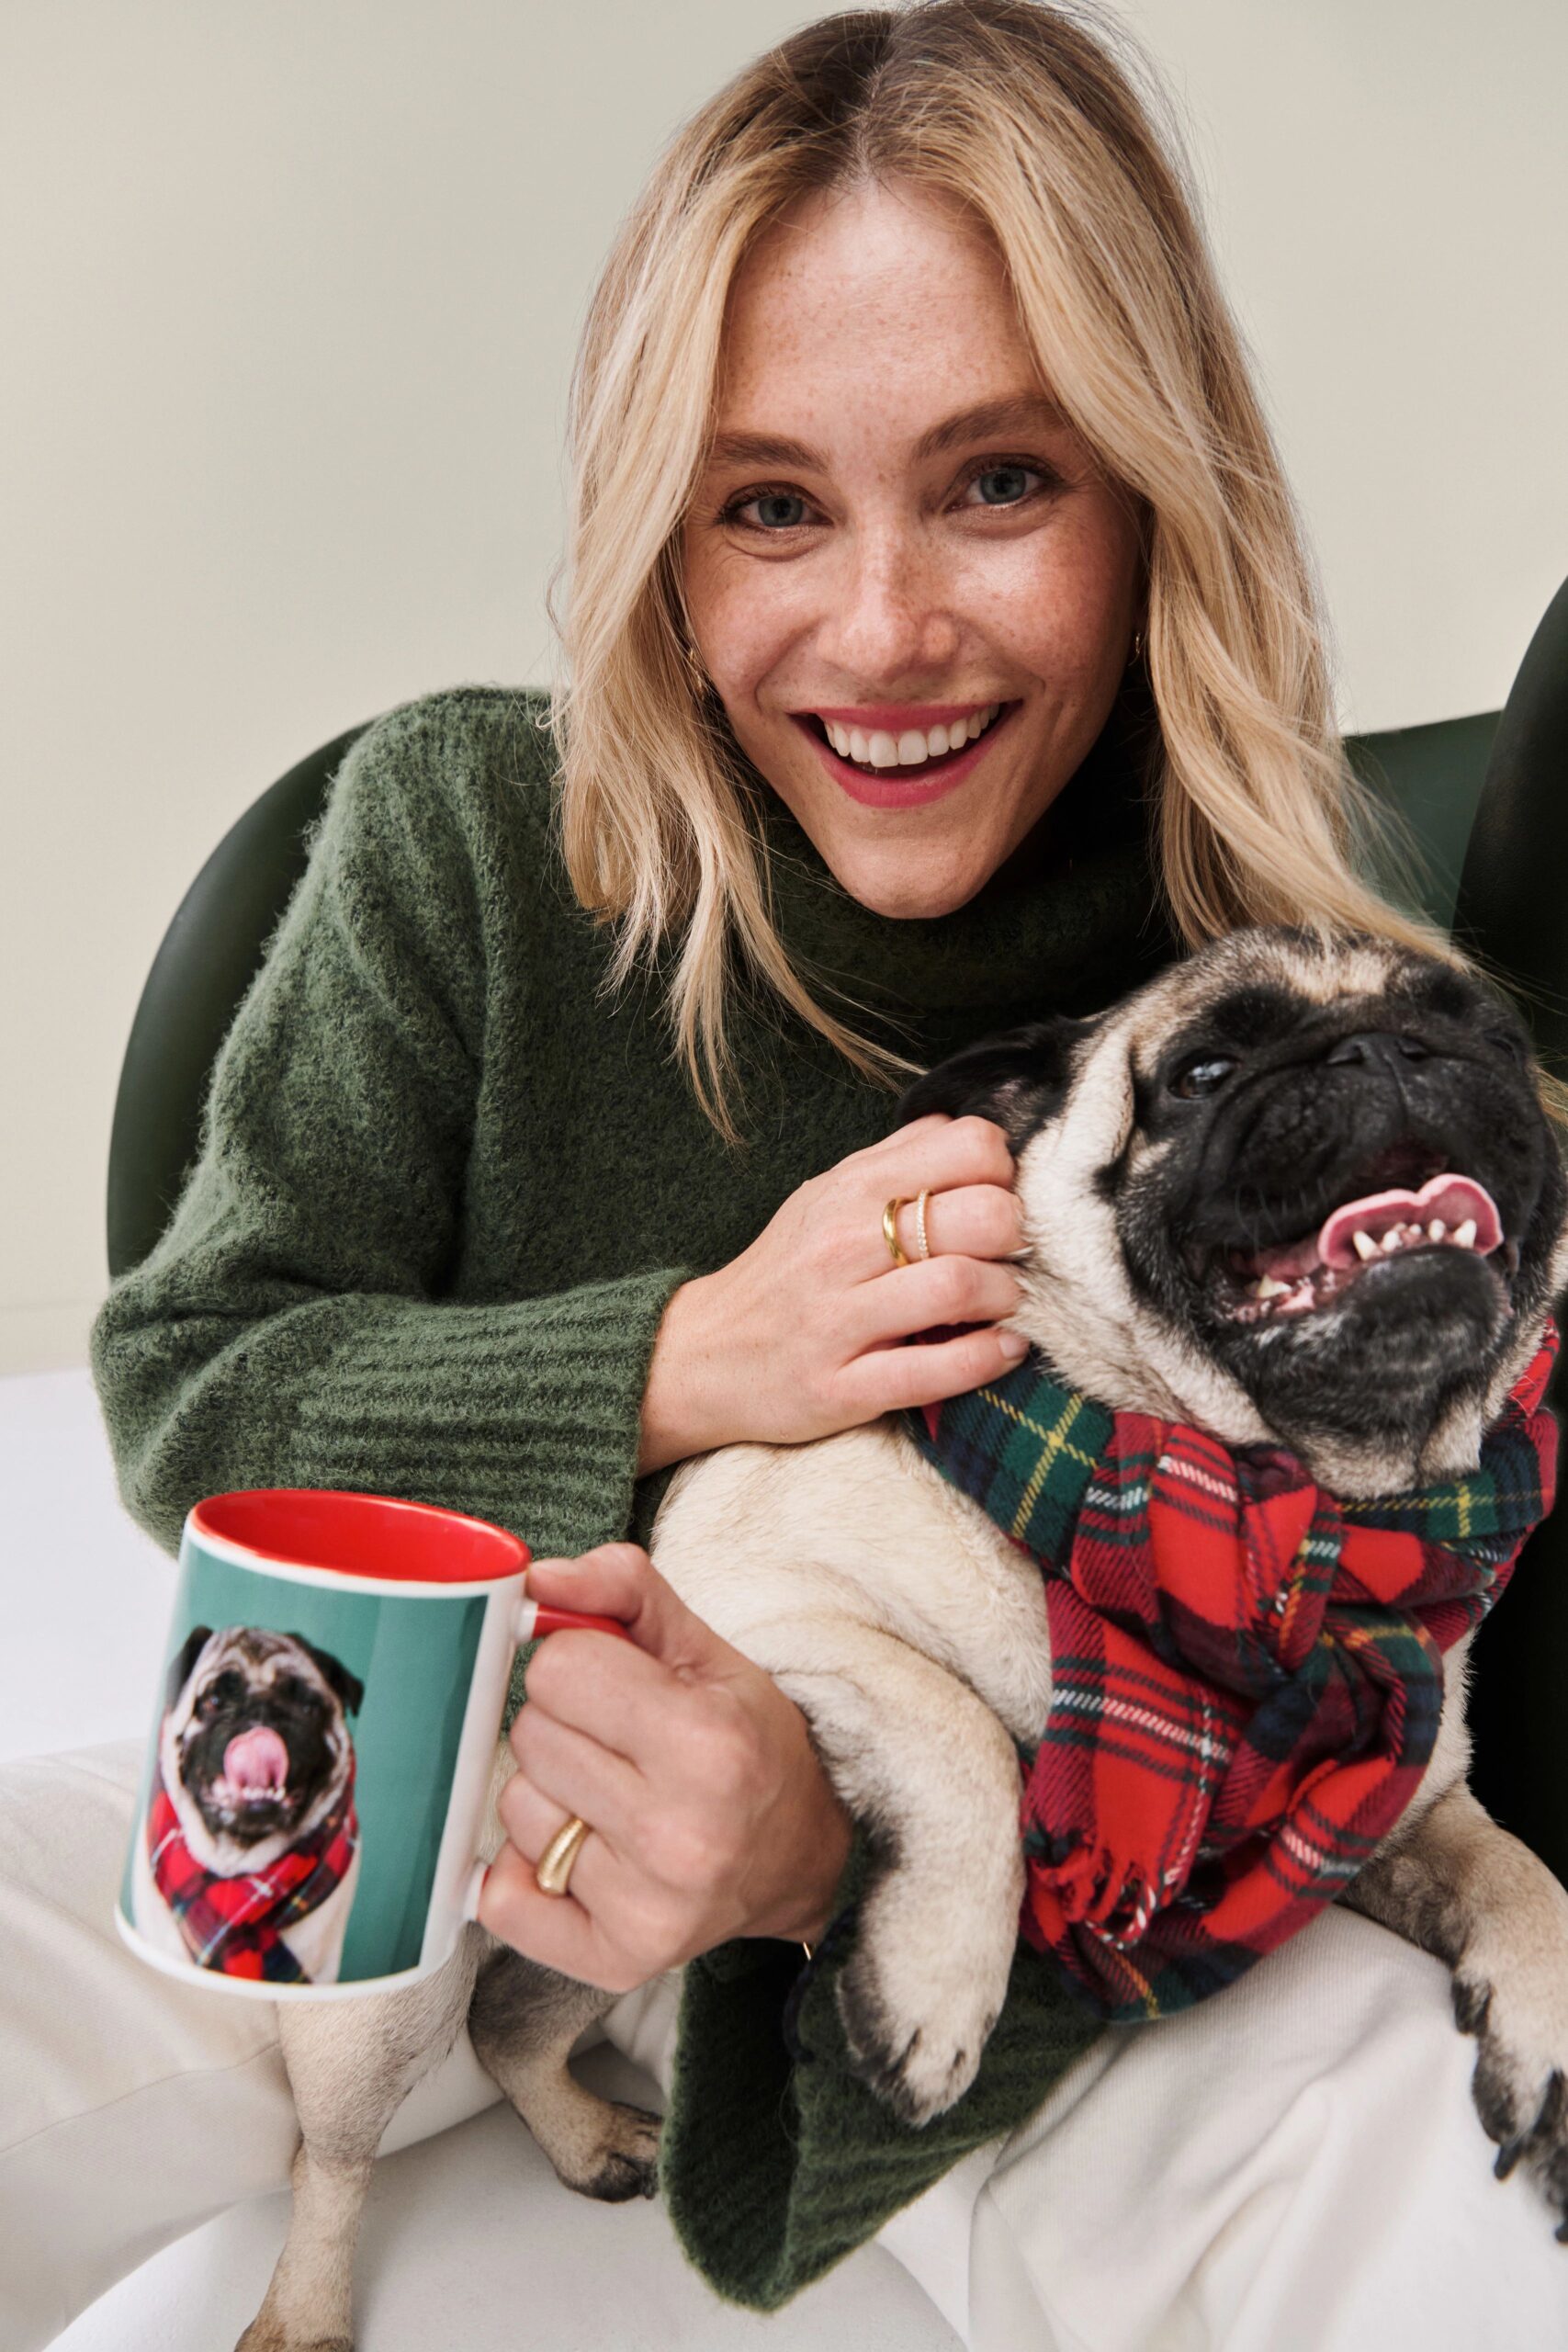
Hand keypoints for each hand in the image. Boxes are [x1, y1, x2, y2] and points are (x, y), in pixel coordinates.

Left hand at [476, 1544, 853, 1991]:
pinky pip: (503, 1901)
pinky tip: (581, 1856)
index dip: (580, 1665)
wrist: (801, 1855)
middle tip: (620, 1744)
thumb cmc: (748, 1742)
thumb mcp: (704, 1649)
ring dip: (549, 1796)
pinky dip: (526, 1873)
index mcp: (707, 1744)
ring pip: (514, 1810)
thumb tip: (534, 1582)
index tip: (617, 1685)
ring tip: (612, 1801)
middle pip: (530, 1737)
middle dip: (564, 1726)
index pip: (558, 1669)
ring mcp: (646, 1906)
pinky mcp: (616, 1960)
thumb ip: (622, 1589)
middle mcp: (678, 1834)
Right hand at [639, 1113, 1027, 1470]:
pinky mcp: (840, 1387)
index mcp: (847, 1188)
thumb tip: (965, 1127)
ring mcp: (838, 1319)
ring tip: (1004, 1304)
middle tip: (1011, 1256)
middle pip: (980, 1215)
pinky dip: (989, 1359)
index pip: (967, 1146)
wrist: (699, 1356)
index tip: (999, 1200)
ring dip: (1007, 1297)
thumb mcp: (825, 1197)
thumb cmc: (782, 1274)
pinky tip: (1004, 1350)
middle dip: (1017, 1236)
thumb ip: (895, 1161)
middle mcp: (842, 1246)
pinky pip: (935, 1370)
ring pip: (961, 1287)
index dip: (1003, 1172)